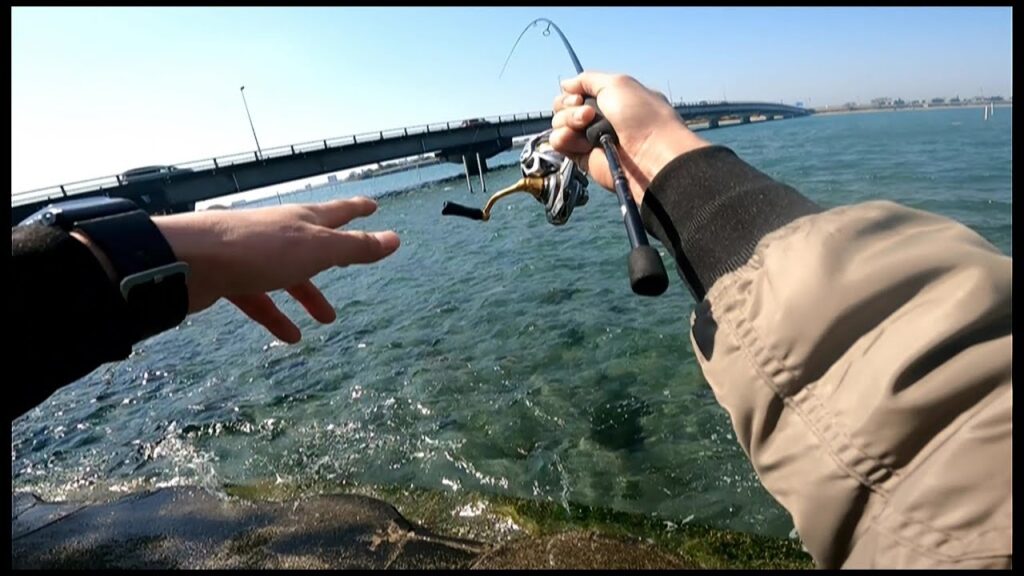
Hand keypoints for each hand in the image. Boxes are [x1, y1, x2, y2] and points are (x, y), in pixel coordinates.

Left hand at [152, 197, 399, 342]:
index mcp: (303, 221)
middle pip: (314, 245)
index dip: (358, 210)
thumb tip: (395, 239)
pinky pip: (260, 299)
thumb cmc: (260, 250)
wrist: (191, 262)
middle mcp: (279, 234)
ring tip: (327, 320)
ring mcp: (253, 256)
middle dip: (335, 255)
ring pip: (288, 276)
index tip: (373, 206)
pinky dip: (276, 316)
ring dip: (308, 295)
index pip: (338, 212)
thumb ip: (355, 248)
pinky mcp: (231, 279)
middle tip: (354, 259)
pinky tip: (290, 337)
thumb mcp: (318, 250)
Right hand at [549, 72, 710, 204]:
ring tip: (586, 124)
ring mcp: (590, 139)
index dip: (573, 92)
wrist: (651, 155)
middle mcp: (599, 118)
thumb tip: (565, 84)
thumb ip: (587, 80)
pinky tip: (578, 140)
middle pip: (564, 106)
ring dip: (568, 119)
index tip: (580, 96)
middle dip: (569, 105)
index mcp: (610, 99)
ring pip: (559, 123)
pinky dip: (563, 138)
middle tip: (587, 113)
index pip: (577, 92)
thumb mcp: (617, 83)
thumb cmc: (642, 117)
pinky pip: (559, 143)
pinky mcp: (584, 159)